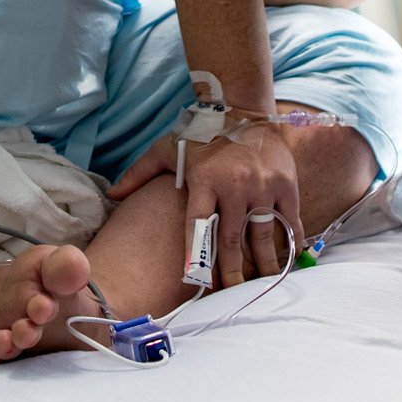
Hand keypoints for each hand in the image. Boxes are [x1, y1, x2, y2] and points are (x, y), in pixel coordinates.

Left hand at [107, 107, 300, 285]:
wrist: (242, 106)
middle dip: (231, 271)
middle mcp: (235, 185)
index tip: (197, 281)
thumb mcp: (166, 148)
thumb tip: (112, 194)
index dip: (197, 254)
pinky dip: (290, 241)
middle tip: (232, 294)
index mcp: (204, 179)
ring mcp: (263, 185)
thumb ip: (140, 173)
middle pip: (231, 238)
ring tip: (260, 285)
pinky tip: (289, 260)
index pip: (198, 225)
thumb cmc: (201, 133)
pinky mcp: (286, 183)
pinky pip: (288, 219)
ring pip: (261, 234)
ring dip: (261, 263)